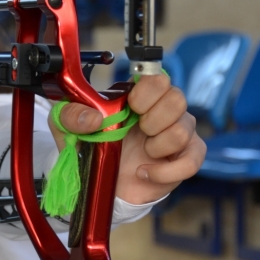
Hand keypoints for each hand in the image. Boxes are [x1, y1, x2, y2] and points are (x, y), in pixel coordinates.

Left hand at [48, 74, 205, 204]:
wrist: (100, 182)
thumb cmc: (91, 147)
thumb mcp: (67, 127)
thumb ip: (71, 114)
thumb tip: (93, 118)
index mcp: (139, 94)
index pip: (158, 77)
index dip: (147, 91)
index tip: (131, 106)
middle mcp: (163, 109)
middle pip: (178, 98)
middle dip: (153, 119)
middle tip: (136, 131)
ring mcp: (178, 133)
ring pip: (184, 129)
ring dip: (157, 145)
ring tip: (141, 153)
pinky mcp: (186, 158)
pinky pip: (192, 160)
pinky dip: (166, 171)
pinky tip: (144, 172)